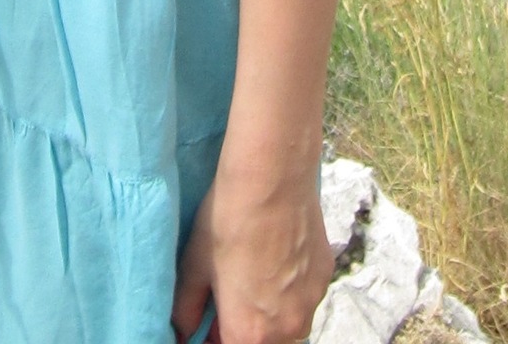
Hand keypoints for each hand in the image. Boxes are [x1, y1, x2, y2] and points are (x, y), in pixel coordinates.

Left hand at [171, 168, 333, 343]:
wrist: (272, 179)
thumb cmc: (228, 220)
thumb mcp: (195, 266)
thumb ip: (186, 309)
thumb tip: (182, 331)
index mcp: (250, 334)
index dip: (217, 338)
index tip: (212, 321)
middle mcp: (286, 329)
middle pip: (265, 343)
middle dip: (246, 329)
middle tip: (230, 297)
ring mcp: (311, 304)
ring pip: (289, 325)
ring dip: (271, 313)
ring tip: (255, 274)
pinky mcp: (326, 278)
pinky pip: (306, 297)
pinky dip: (291, 289)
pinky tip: (277, 257)